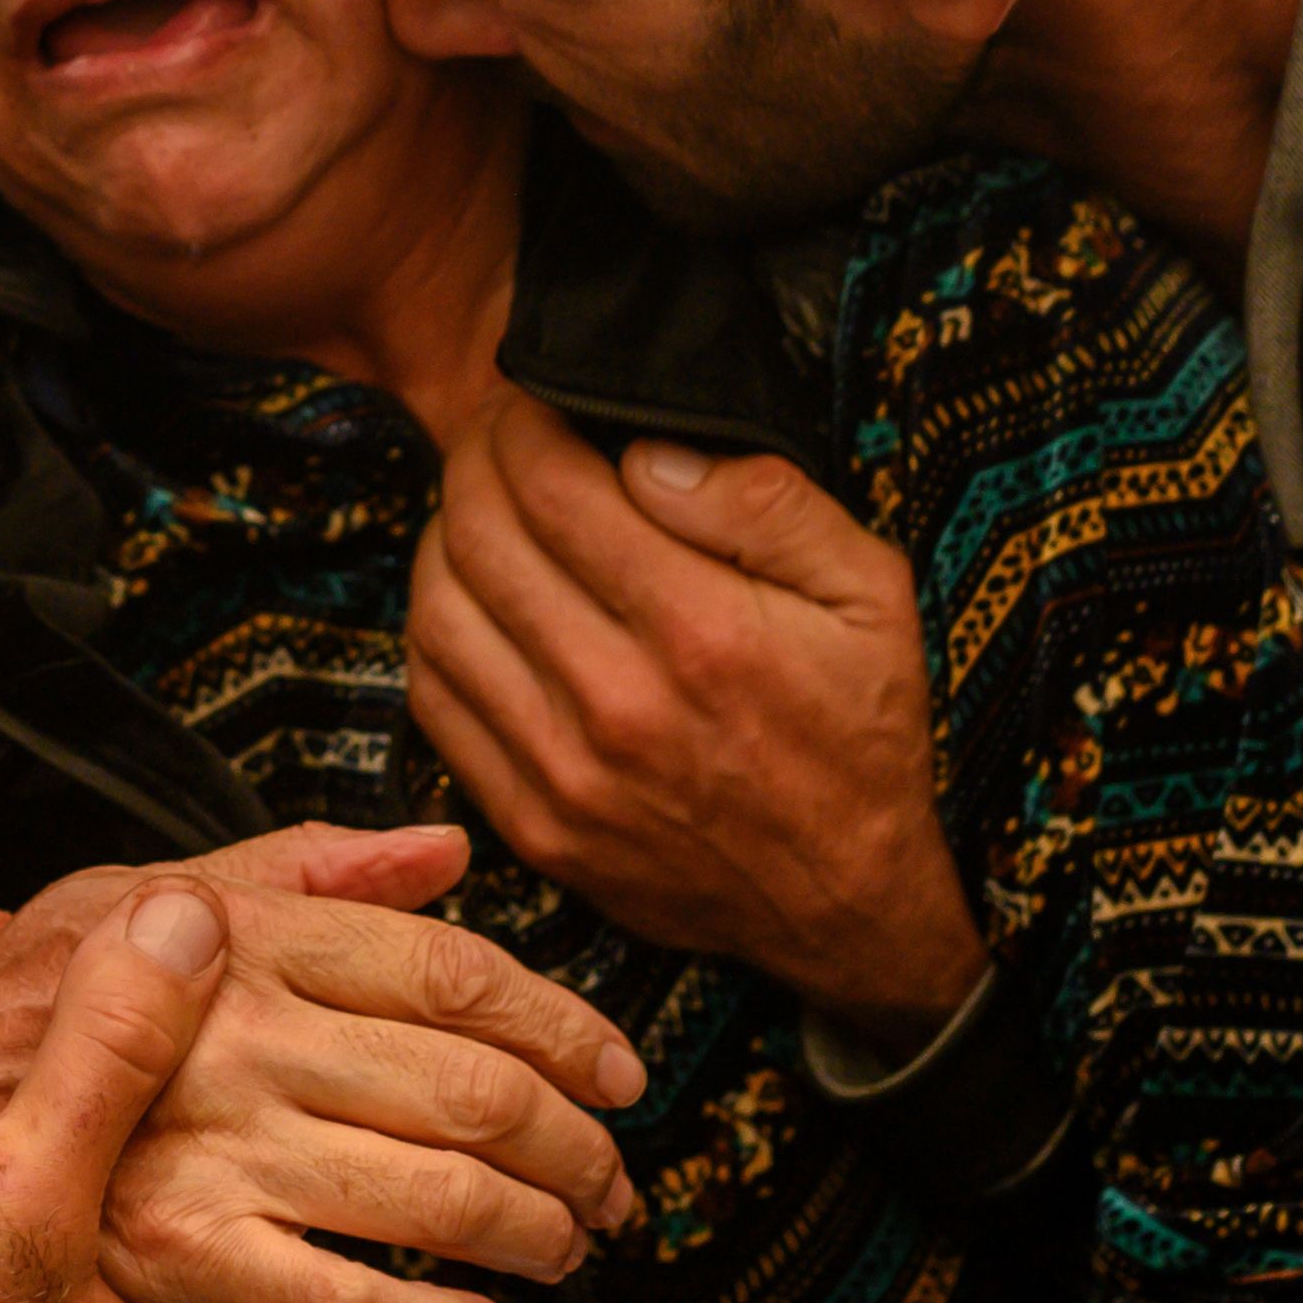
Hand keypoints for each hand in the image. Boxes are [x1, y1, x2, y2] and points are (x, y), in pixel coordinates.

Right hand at [0, 822, 644, 1302]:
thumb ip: (290, 873)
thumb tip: (438, 847)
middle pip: (473, 1084)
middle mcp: (239, 1030)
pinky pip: (342, 1299)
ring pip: (434, 1193)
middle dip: (574, 1146)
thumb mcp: (118, 902)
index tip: (617, 1069)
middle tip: (616, 1180)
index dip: (561, 1022)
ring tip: (568, 1250)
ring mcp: (210, 1144)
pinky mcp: (176, 1254)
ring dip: (529, 1232)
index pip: (453, 969)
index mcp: (236, 936)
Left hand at [406, 397, 985, 1050]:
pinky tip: (475, 602)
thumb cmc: (859, 732)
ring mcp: (564, 775)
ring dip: (443, 539)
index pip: (549, 486)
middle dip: (474, 462)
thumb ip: (765, 501)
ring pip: (436, 613)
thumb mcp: (867, 592)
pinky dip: (435, 631)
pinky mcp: (533, 826)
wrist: (847, 902)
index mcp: (701, 632)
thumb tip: (647, 451)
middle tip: (498, 437)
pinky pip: (435, 702)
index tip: (532, 400)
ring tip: (482, 511)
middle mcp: (618, 704)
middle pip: (476, 537)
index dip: (521, 421)